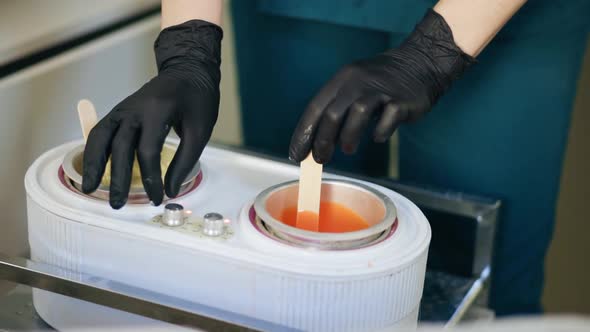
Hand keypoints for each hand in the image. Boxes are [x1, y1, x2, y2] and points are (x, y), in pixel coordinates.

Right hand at [82, 20, 222, 208]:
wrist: (187, 72)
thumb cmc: (196, 100)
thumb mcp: (200, 130)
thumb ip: (185, 161)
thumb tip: (171, 190)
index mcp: (158, 110)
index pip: (148, 150)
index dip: (151, 178)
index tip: (157, 197)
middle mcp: (135, 108)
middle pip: (120, 147)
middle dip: (118, 178)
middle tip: (117, 204)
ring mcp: (123, 109)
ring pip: (101, 137)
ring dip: (94, 164)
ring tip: (89, 188)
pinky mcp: (119, 112)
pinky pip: (101, 132)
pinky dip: (93, 151)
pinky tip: (93, 169)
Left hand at [289, 9, 474, 163]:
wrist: (421, 63)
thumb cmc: (382, 82)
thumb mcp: (354, 87)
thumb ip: (338, 110)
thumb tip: (318, 143)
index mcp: (342, 80)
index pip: (315, 108)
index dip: (303, 133)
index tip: (296, 154)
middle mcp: (358, 82)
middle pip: (332, 114)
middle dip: (322, 141)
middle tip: (320, 159)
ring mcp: (381, 91)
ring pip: (357, 113)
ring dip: (348, 137)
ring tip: (348, 150)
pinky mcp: (402, 100)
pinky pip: (388, 119)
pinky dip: (380, 132)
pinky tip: (378, 137)